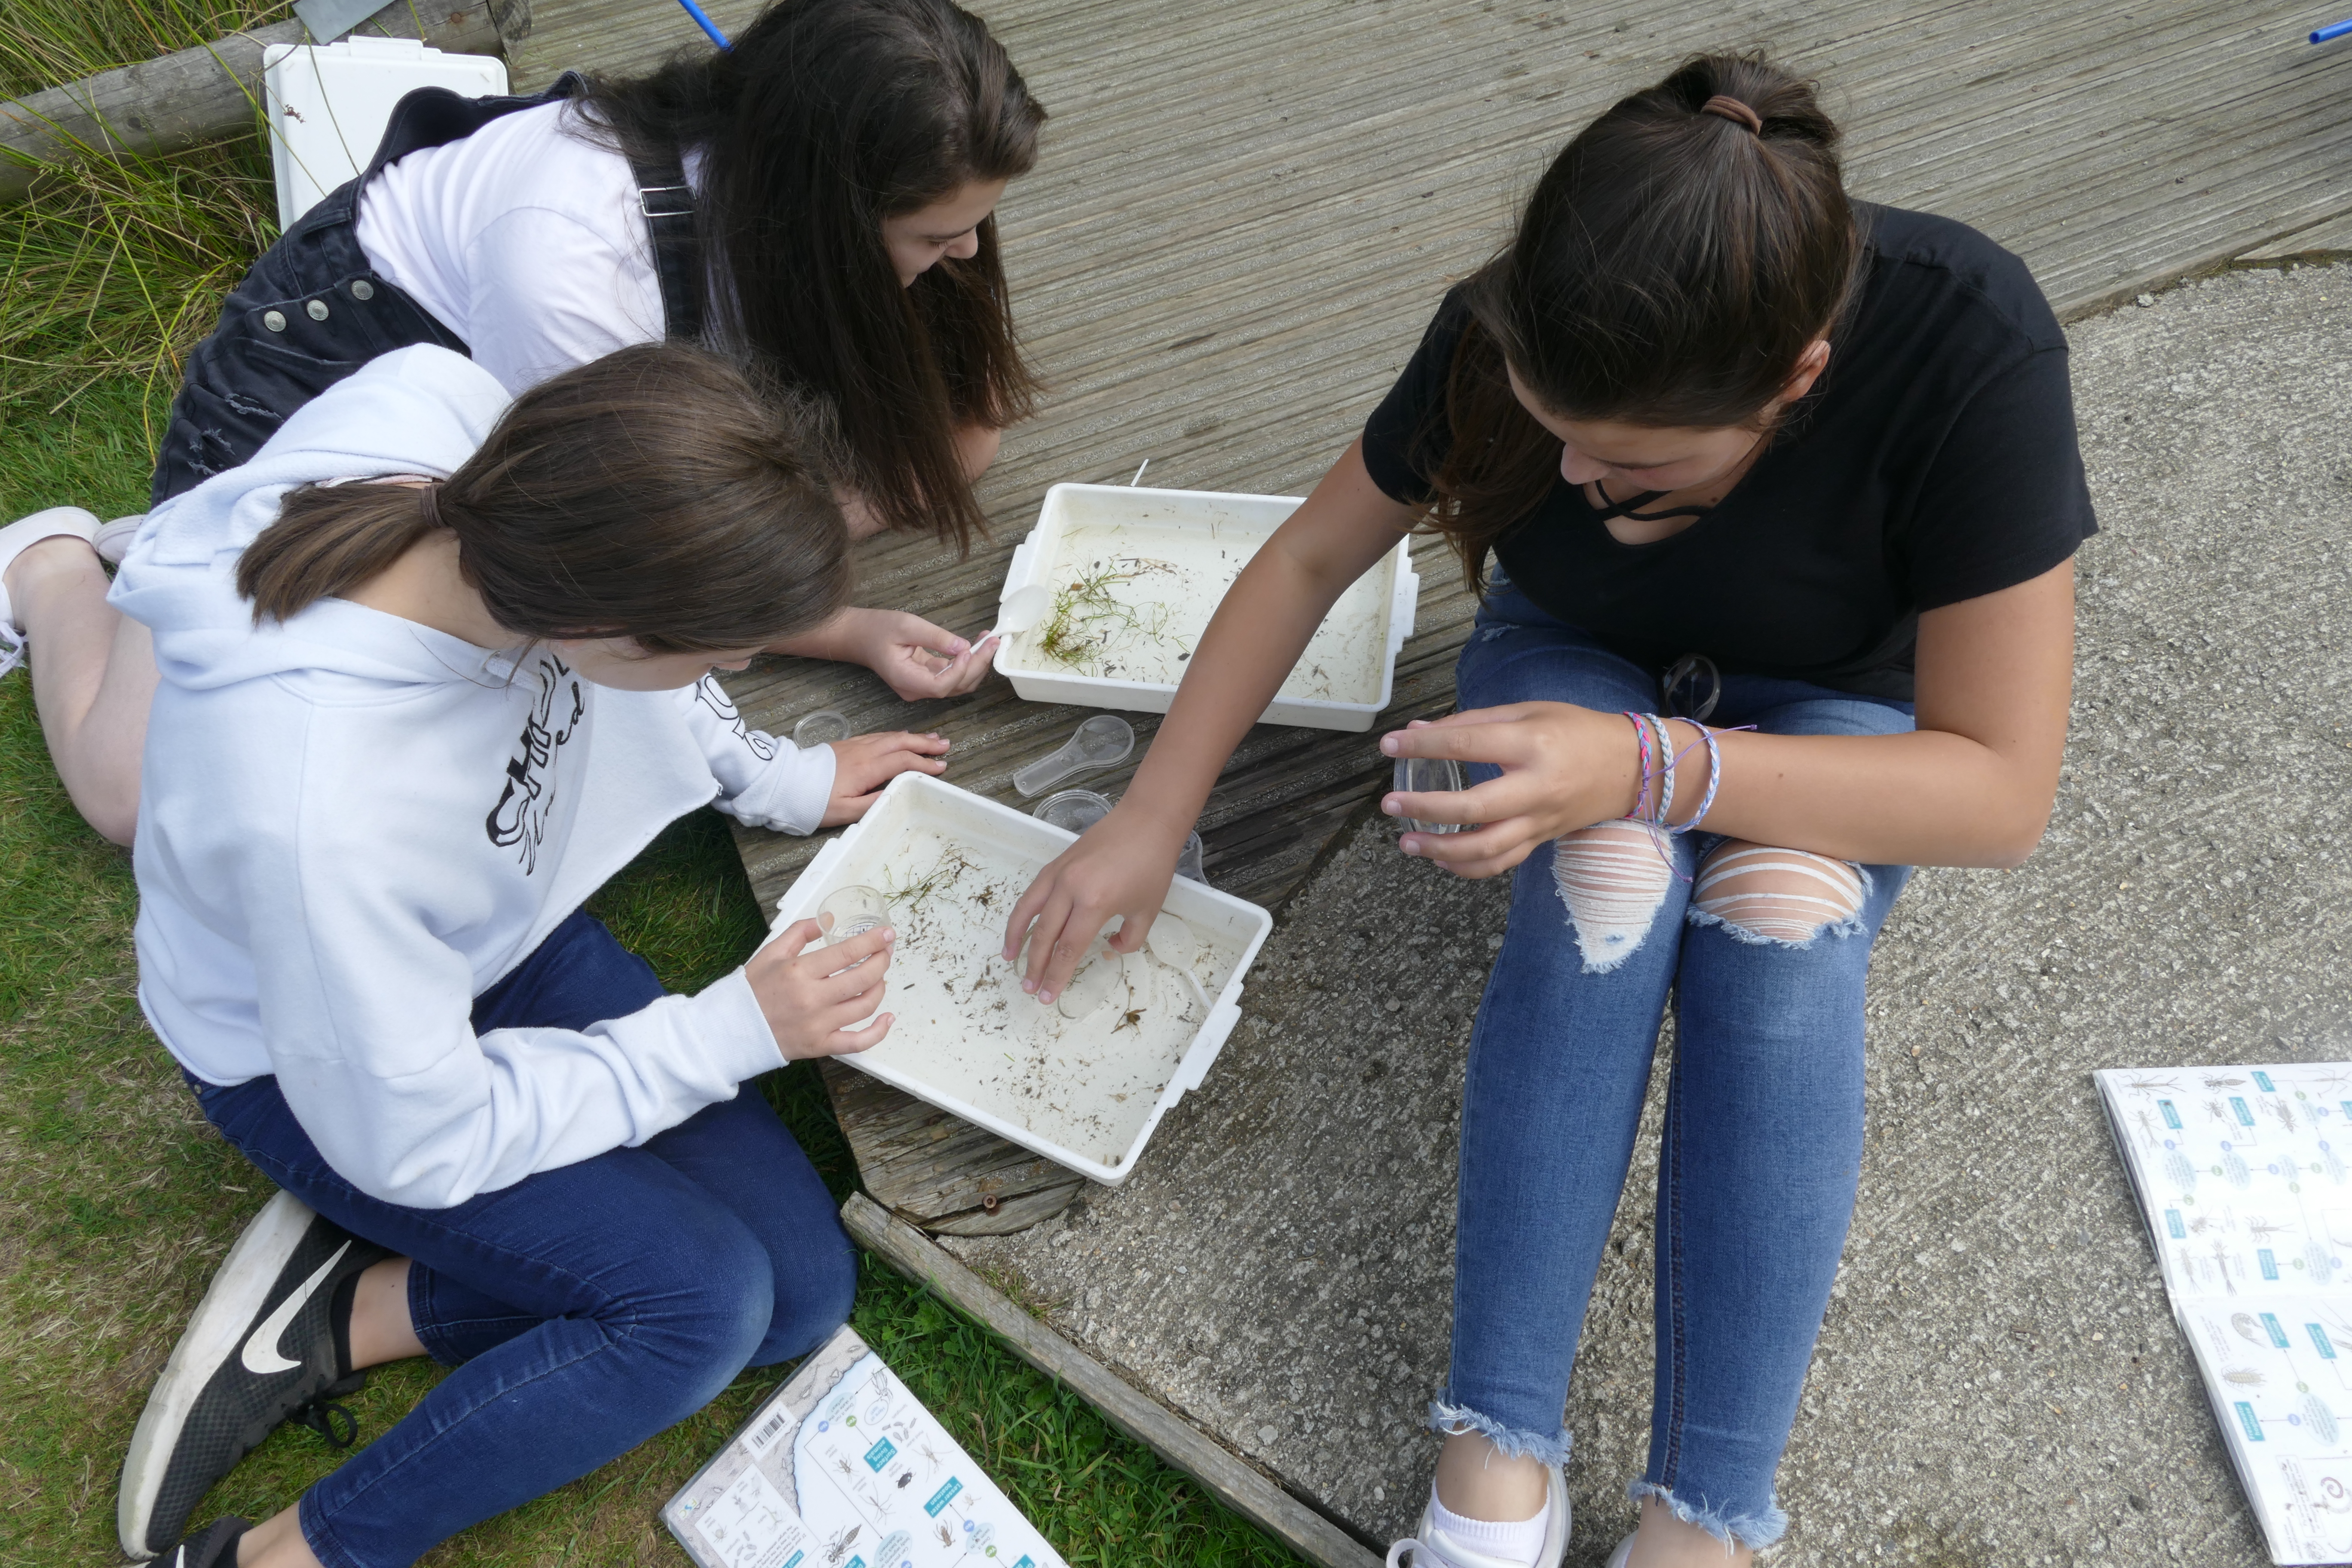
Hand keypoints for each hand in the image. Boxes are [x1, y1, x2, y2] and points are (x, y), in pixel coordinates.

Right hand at [746, 919, 894, 1057]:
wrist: (732, 1030)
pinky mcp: (821, 1046)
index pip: (848, 953)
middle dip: (882, 961)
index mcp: (799, 971)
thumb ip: (800, 932)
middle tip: (886, 952)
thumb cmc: (752, 990)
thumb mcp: (771, 952)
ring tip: (880, 977)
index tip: (887, 934)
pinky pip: (858, 1042)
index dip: (873, 941)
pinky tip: (888, 1018)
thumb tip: (827, 919)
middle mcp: (812, 998)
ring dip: (880, 988)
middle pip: (863, 978)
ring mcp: (819, 1025)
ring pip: (865, 1006)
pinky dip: (878, 1031)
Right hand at [768, 606, 995, 700]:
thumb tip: (964, 646)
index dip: (961, 671)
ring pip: (957, 684)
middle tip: (992, 640)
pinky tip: (976, 645)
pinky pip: (951, 676)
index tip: (971, 648)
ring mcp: (921, 687)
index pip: (942, 686)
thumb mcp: (907, 626)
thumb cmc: (877, 629)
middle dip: (978, 665)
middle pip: (955, 687)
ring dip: (976, 665)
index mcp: (906, 680)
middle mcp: (916, 689)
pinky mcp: (926, 679)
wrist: (858, 635)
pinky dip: (966, 662)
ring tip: (988, 640)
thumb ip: (936, 638)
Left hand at [823, 731, 949, 825]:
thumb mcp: (845, 812)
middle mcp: (864, 752)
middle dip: (924, 743)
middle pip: (900, 742)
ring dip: (912, 737)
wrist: (787, 783)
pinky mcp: (847, 745)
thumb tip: (897, 794)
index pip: (903, 762)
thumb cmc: (815, 801)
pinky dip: (895, 736)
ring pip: (890, 736)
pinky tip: (900, 737)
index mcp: (866, 768)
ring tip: (930, 738)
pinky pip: (877, 736)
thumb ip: (874, 803)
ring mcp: (855, 746)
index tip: (942, 767)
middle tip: (944, 745)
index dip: (924, 764)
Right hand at [999, 805, 1184, 1005]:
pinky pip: (1033, 893)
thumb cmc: (1151, 865)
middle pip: (1044, 935)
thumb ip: (1129, 939)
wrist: (1146, 821)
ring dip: (1017, 939)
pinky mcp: (1056, 863)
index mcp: (1094, 903)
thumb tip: (1109, 948)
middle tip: (1029, 988)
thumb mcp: (1147, 910)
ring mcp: (1059, 874)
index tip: (1047, 995)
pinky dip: (1022, 912)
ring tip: (1010, 960)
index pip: (1068, 949)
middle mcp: (1070, 888)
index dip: (1056, 975)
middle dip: (1035, 966)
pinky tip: (1020, 926)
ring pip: (1029, 912)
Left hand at [1379, 703, 1642, 878]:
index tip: (1390, 744)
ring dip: (1441, 850)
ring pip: (1486, 848)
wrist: (1632, 768)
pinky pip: (1502, 863)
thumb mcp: (1528, 711)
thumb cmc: (1576, 731)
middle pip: (1473, 807)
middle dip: (1425, 809)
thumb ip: (1473, 721)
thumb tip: (1419, 730)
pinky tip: (1442, 860)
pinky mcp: (1541, 840)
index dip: (1423, 745)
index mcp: (1531, 744)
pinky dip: (1468, 868)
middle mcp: (1536, 787)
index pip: (1467, 744)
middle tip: (1389, 803)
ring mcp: (1539, 820)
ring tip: (1407, 842)